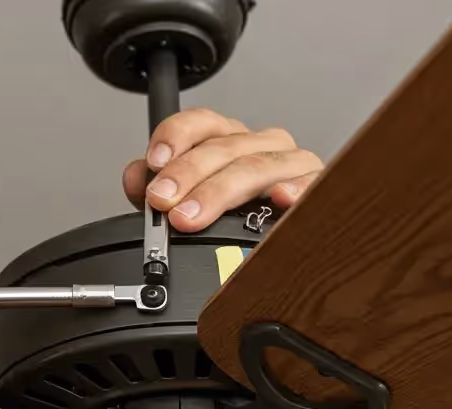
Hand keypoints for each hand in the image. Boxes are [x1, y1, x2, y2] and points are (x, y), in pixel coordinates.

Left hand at [122, 108, 323, 231]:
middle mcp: (260, 144)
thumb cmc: (238, 217)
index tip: (154, 161)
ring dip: (220, 191)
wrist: (288, 241)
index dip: (175, 137)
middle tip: (164, 202)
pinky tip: (279, 198)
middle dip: (187, 175)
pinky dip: (294, 190)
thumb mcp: (188, 202)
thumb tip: (135, 177)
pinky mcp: (316, 187)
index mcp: (228, 140)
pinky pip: (310, 184)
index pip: (200, 123)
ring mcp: (291, 163)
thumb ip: (154, 189)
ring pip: (255, 167)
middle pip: (223, 148)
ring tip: (193, 215)